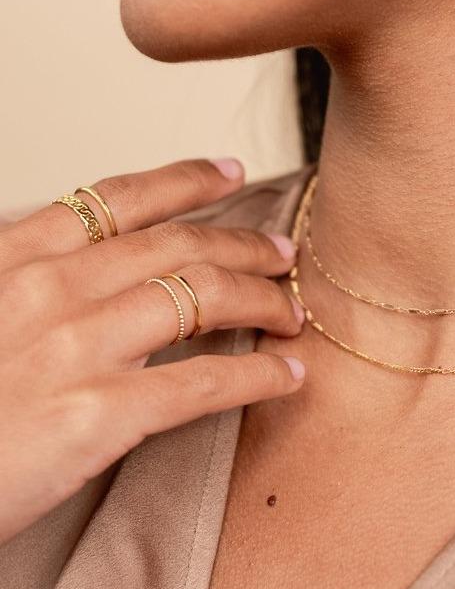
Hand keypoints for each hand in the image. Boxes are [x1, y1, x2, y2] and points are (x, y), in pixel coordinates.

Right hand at [0, 158, 305, 545]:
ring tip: (293, 311)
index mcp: (12, 259)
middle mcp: (46, 289)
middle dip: (246, 244)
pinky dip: (259, 375)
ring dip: (264, 300)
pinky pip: (203, 383)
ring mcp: (72, 348)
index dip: (185, 179)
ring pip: (203, 298)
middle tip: (283, 253)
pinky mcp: (94, 416)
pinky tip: (289, 375)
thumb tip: (95, 268)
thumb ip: (31, 284)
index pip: (116, 200)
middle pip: (178, 245)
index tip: (232, 172)